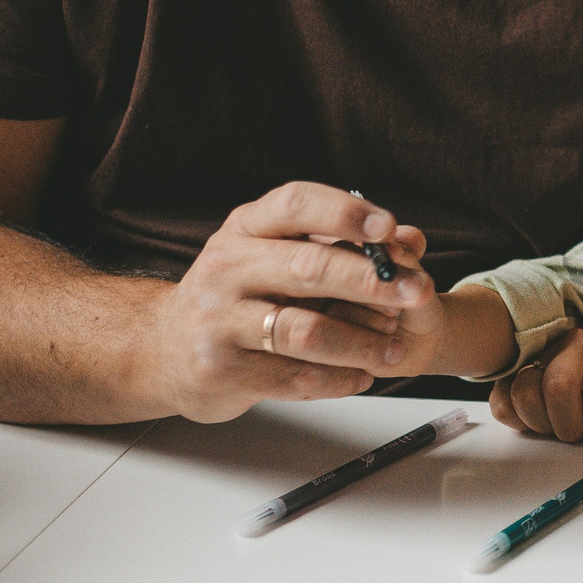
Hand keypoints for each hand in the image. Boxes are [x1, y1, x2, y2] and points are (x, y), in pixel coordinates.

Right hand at [144, 182, 431, 423]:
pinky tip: (361, 376)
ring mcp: (218, 320)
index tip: (389, 227)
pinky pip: (292, 376)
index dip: (344, 213)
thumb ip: (339, 245)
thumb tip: (413, 240)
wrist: (164, 350)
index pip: (295, 204)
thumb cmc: (238, 294)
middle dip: (371, 281)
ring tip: (395, 349)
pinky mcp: (221, 369)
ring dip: (360, 341)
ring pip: (304, 331)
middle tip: (418, 291)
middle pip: (308, 268)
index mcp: (244, 229)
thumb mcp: (274, 254)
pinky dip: (336, 379)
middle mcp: (226, 268)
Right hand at [489, 327, 582, 441]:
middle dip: (569, 426)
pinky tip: (537, 421)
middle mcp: (577, 341)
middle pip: (557, 389)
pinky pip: (502, 398)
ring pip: (524, 392)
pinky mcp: (515, 368)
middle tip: (579, 433)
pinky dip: (516, 419)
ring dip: (540, 423)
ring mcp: (542, 353)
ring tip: (558, 427)